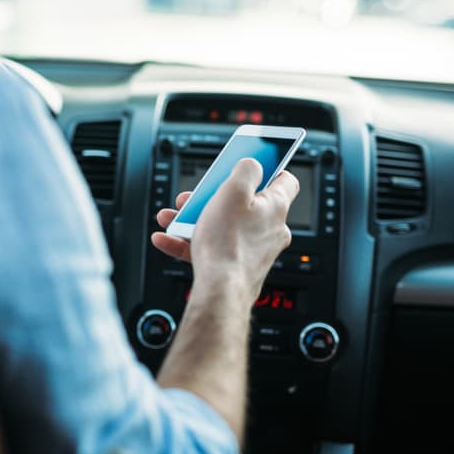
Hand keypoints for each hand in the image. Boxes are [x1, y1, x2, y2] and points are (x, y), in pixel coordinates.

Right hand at [151, 159, 298, 298]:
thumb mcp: (233, 190)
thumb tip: (253, 164)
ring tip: (174, 217)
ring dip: (196, 218)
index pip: (285, 180)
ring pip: (224, 226)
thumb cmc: (229, 243)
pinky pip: (212, 248)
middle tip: (198, 194)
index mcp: (275, 207)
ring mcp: (254, 250)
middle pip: (244, 203)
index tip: (254, 162)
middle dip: (215, 196)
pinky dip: (190, 241)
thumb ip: (246, 170)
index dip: (270, 166)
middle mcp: (270, 229)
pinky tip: (168, 239)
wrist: (220, 291)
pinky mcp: (236, 267)